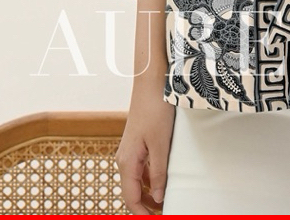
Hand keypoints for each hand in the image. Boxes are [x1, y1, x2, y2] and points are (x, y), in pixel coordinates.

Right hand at [116, 95, 175, 214]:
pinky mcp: (137, 143)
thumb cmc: (155, 109)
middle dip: (146, 206)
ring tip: (165, 202)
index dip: (143, 214)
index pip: (131, 198)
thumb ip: (159, 172)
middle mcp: (124, 158)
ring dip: (149, 193)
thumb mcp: (161, 144)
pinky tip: (163, 180)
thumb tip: (158, 197)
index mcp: (127, 162)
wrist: (150, 83)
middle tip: (164, 213)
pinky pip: (141, 168)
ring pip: (137, 180)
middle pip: (132, 192)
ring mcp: (130, 150)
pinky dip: (150, 179)